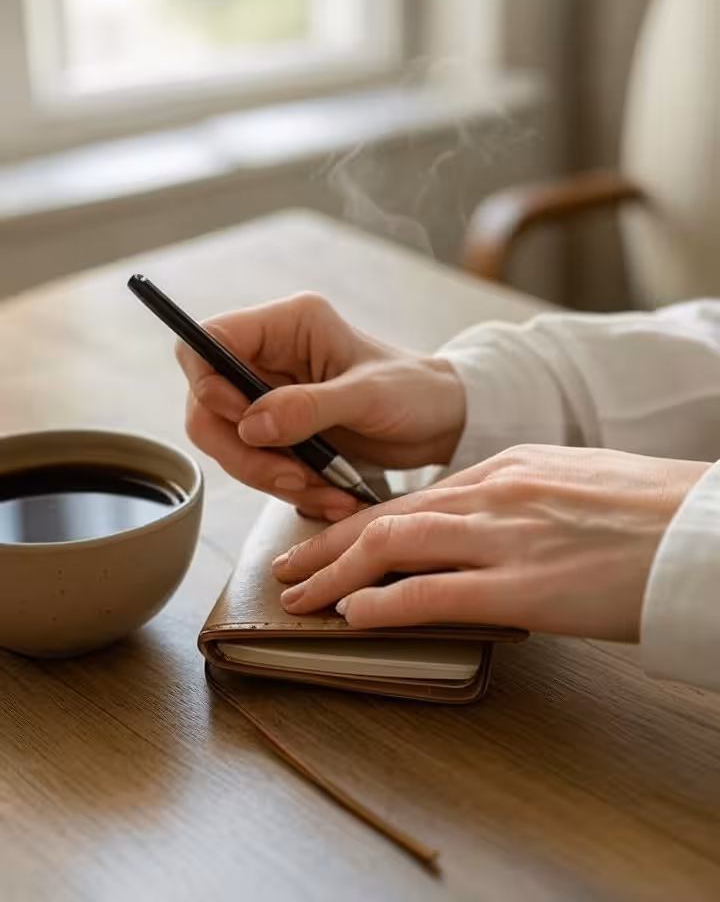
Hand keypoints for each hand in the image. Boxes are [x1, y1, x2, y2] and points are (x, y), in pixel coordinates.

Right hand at [177, 293, 464, 520]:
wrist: (441, 422)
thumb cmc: (416, 391)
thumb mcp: (368, 395)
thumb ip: (308, 407)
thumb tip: (251, 425)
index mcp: (287, 325)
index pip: (209, 341)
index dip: (208, 384)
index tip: (243, 423)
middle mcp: (270, 357)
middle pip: (208, 403)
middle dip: (243, 451)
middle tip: (289, 477)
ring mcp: (272, 396)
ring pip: (230, 441)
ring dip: (269, 477)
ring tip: (323, 492)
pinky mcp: (281, 431)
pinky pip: (258, 463)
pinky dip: (287, 487)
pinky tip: (328, 496)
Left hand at [273, 445, 709, 640]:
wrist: (703, 529)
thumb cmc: (651, 511)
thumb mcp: (574, 486)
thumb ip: (522, 501)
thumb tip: (491, 529)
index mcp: (507, 468)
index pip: (414, 497)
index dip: (361, 523)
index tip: (330, 541)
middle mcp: (494, 494)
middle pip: (387, 516)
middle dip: (328, 546)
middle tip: (289, 569)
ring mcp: (505, 537)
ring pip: (394, 545)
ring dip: (336, 574)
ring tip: (299, 599)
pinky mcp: (524, 586)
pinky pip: (434, 593)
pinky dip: (385, 605)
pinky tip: (354, 617)